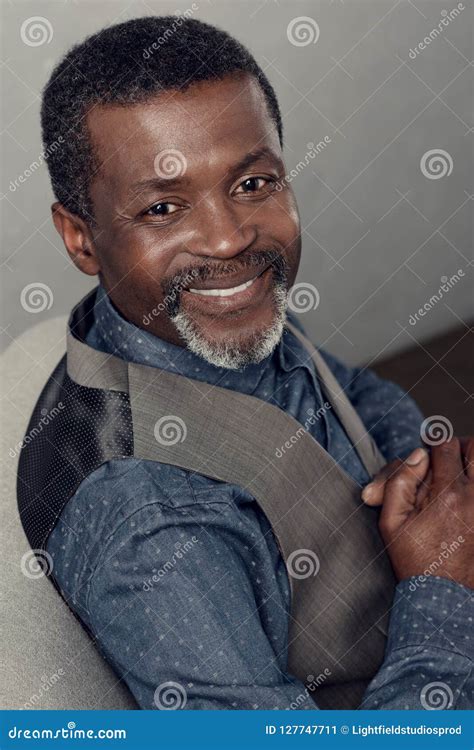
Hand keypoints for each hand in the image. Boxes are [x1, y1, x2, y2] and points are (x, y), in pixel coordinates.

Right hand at [362, 438, 473, 587]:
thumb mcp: (390, 520)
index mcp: (446, 495)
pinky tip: (464, 496)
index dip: (432, 443)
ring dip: (472, 464)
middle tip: (449, 458)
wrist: (440, 596)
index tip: (427, 452)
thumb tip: (418, 455)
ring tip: (459, 475)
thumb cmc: (413, 559)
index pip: (445, 446)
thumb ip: (399, 480)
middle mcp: (473, 498)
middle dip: (460, 447)